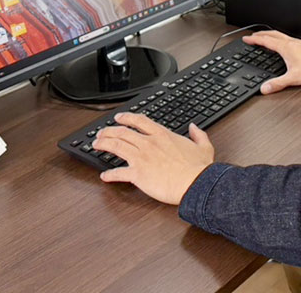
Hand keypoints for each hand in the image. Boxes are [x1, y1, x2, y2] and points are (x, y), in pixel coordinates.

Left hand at [93, 112, 214, 204]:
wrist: (195, 184)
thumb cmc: (198, 168)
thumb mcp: (204, 147)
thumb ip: (198, 134)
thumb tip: (194, 127)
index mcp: (163, 136)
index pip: (140, 121)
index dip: (126, 118)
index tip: (119, 118)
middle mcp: (149, 144)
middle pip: (122, 132)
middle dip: (109, 131)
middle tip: (101, 133)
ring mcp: (141, 158)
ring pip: (116, 146)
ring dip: (103, 144)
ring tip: (96, 145)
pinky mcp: (138, 175)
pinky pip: (118, 173)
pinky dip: (109, 175)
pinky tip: (104, 176)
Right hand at [242, 30, 300, 93]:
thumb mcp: (293, 78)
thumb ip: (278, 84)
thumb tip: (265, 88)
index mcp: (285, 47)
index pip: (266, 41)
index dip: (254, 40)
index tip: (246, 39)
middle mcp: (291, 42)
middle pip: (272, 34)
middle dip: (260, 34)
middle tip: (253, 35)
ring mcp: (297, 42)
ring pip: (280, 35)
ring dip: (270, 34)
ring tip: (265, 37)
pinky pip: (287, 38)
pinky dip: (280, 38)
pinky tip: (283, 44)